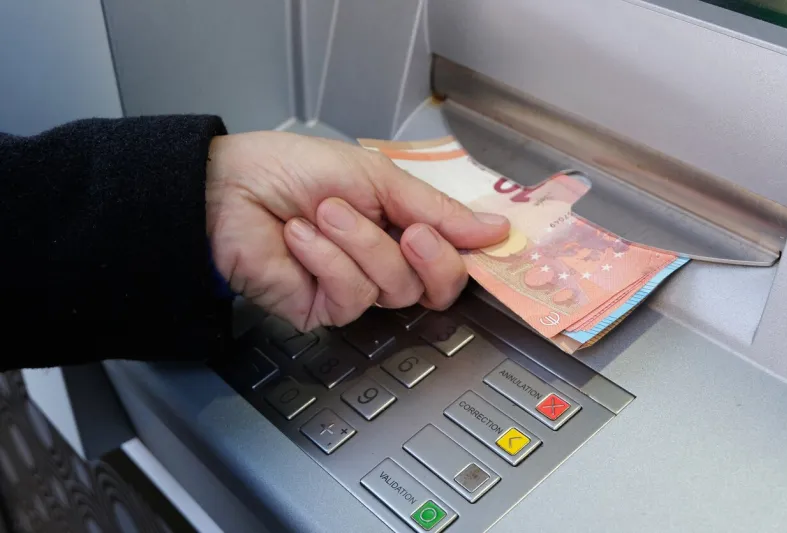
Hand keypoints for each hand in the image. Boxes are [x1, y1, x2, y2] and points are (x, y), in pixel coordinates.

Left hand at [205, 131, 509, 329]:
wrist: (231, 188)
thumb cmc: (296, 170)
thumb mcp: (377, 177)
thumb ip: (436, 208)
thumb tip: (495, 230)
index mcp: (401, 227)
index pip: (452, 258)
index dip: (465, 252)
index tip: (481, 236)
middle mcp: (384, 262)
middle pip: (437, 287)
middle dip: (428, 254)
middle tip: (407, 229)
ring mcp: (354, 289)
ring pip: (393, 288)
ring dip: (360, 242)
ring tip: (324, 213)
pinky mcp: (323, 309)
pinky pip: (351, 296)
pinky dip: (327, 260)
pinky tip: (301, 237)